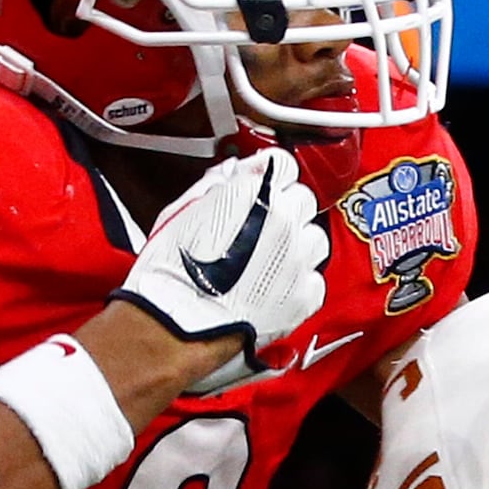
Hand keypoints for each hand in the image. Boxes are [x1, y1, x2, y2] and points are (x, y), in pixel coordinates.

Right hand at [112, 147, 331, 388]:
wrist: (178, 323)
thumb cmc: (172, 270)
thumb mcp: (183, 211)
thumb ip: (217, 185)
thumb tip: (234, 173)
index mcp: (254, 191)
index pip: (283, 164)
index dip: (269, 178)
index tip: (261, 189)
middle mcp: (285, 220)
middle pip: (303, 200)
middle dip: (285, 210)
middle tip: (260, 230)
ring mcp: (299, 258)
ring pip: (315, 239)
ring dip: (297, 245)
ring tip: (267, 262)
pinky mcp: (306, 295)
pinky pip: (315, 280)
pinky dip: (299, 283)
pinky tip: (273, 288)